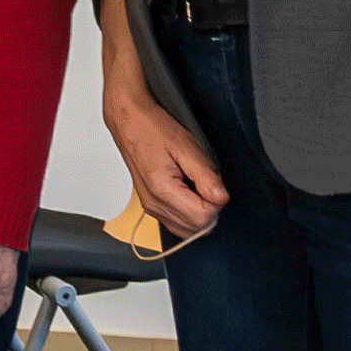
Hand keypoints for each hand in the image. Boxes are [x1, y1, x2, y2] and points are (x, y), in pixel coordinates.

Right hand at [103, 91, 228, 244]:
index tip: (213, 183)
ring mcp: (151, 207)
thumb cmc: (152, 128)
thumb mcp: (186, 146)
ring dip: (198, 211)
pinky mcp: (151, 205)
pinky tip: (186, 189)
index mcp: (162, 190)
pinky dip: (188, 211)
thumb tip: (221, 198)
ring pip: (187, 230)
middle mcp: (154, 204)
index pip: (203, 218)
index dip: (216, 201)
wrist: (129, 121)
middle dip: (209, 208)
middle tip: (204, 181)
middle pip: (196, 229)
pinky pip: (177, 222)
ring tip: (194, 183)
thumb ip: (206, 175)